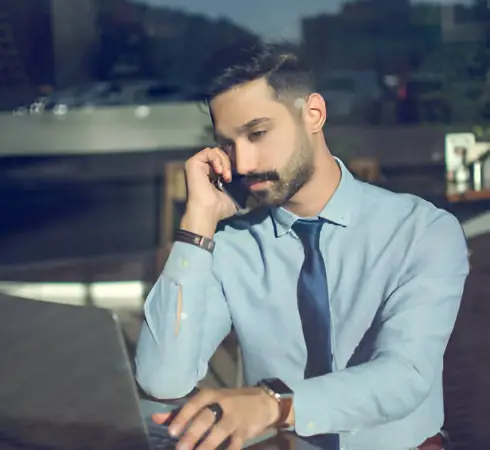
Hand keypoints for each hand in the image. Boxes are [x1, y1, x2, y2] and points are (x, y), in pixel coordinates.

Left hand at [152, 387, 278, 449]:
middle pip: (205, 418)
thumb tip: (155, 418)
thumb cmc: (229, 402)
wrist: (263, 401)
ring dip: (206, 446)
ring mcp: (235, 418)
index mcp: (211, 395)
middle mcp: (222, 403)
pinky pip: (235, 444)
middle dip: (192, 434)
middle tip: (180, 448)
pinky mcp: (246, 431)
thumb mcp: (208, 401)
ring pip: (219, 432)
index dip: (182, 416)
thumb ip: (182, 411)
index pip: (194, 403)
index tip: (171, 432)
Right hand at [182, 147, 238, 235]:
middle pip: (221, 153)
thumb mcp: (235, 195)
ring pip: (216, 151)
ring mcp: (198, 165)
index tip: (237, 175)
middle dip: (229, 163)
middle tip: (229, 178)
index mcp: (213, 175)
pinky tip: (219, 171)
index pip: (225, 160)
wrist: (208, 211)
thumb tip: (258, 185)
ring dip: (224, 162)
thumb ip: (242, 187)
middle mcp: (204, 168)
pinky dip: (216, 159)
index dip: (233, 164)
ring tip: (225, 176)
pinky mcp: (193, 162)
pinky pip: (208, 151)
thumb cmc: (219, 208)